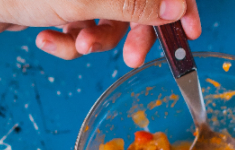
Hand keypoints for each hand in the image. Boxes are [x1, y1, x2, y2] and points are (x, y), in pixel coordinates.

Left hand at [0, 0, 198, 67]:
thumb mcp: (84, 0)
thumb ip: (134, 4)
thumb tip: (177, 8)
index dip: (179, 4)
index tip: (188, 31)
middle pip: (138, 4)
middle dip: (135, 32)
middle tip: (134, 58)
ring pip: (107, 22)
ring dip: (95, 42)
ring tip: (76, 45)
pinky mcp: (55, 7)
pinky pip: (77, 32)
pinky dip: (66, 44)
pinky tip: (46, 40)